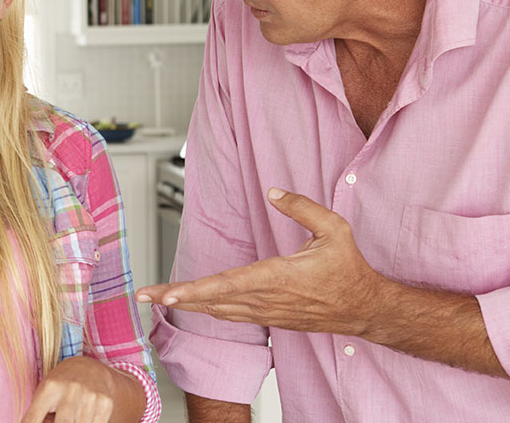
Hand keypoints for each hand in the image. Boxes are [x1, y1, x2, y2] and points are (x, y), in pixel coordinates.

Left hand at [21, 356, 126, 422]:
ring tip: (72, 415)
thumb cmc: (60, 386)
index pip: (33, 419)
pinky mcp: (105, 403)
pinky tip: (86, 416)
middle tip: (61, 418)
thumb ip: (37, 415)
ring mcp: (89, 396)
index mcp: (49, 388)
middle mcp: (70, 389)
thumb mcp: (44, 394)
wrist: (90, 369)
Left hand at [136, 188, 384, 334]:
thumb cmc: (348, 269)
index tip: (170, 295)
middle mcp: (266, 299)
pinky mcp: (268, 318)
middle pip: (212, 300)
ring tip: (155, 298)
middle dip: (175, 298)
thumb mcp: (335, 230)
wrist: (364, 308)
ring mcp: (265, 312)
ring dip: (185, 304)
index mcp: (278, 277)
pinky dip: (205, 309)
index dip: (196, 291)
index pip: (228, 285)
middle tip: (144, 294)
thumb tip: (274, 191)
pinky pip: (229, 315)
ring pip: (217, 310)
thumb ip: (303, 208)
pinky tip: (188, 305)